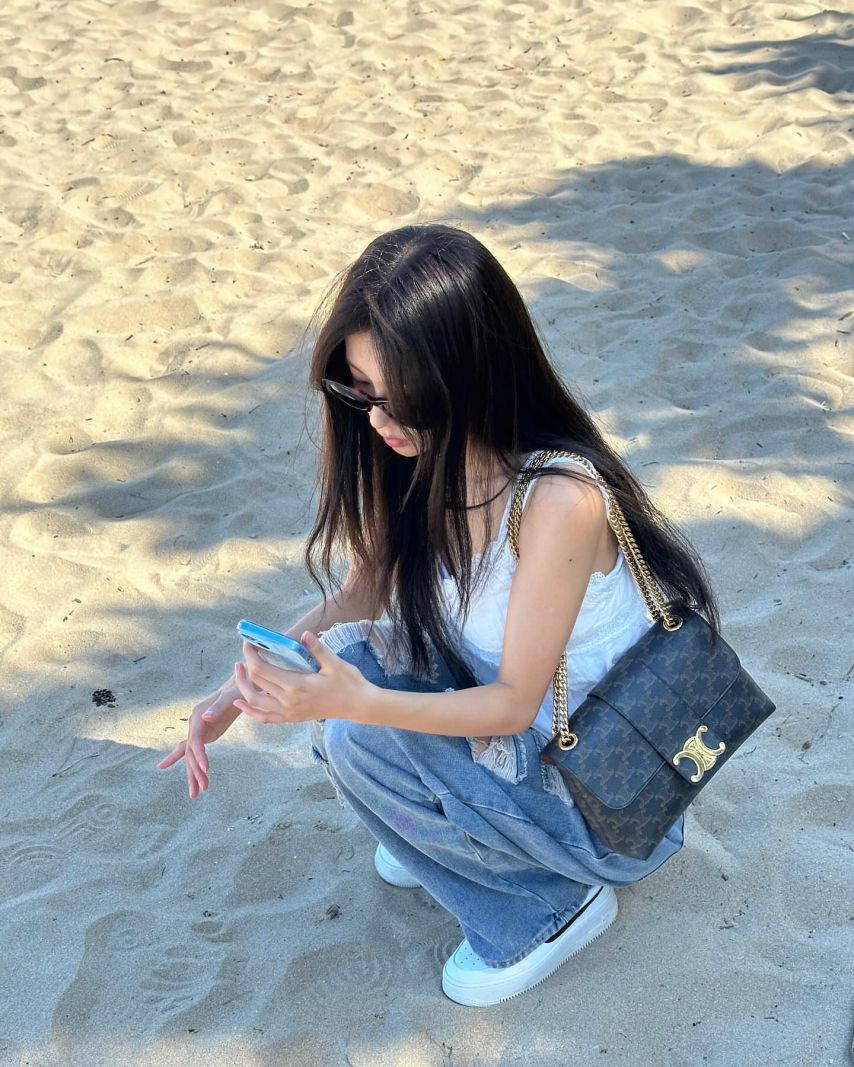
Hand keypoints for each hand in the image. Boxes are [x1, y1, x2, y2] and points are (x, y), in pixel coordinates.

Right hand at [157, 673, 242, 796]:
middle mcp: (195, 723)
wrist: (242, 684)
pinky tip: (192, 779)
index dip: (198, 754)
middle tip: (201, 790)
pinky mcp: (206, 733)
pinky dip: (193, 765)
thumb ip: (219, 707)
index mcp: (199, 715)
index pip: (195, 740)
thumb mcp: (232, 696)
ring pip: (191, 755)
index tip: (205, 769)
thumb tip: (205, 718)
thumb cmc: (239, 688)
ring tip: (195, 794)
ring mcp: (199, 729)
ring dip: (193, 774)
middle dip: (195, 771)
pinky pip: (195, 751)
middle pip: (190, 751)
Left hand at [232, 631, 372, 724]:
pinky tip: (240, 703)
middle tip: (246, 650)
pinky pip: (265, 718)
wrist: (358, 705)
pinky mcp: (292, 718)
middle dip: (245, 666)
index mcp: (297, 685)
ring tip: (240, 671)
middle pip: (255, 684)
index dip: (251, 655)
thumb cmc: (348, 683)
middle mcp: (288, 701)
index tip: (248, 642)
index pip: (262, 670)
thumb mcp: (334, 663)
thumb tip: (305, 634)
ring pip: (255, 702)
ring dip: (243, 686)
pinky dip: (250, 711)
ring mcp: (289, 712)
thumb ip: (317, 649)